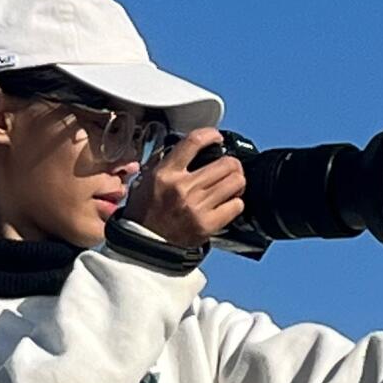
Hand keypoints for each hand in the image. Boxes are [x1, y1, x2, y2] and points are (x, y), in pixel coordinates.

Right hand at [124, 128, 248, 250]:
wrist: (145, 247)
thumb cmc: (145, 213)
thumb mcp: (147, 180)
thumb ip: (166, 162)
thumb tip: (188, 148)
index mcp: (166, 174)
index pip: (194, 142)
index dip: (211, 135)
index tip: (216, 137)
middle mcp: (183, 188)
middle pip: (226, 163)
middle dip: (231, 163)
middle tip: (229, 167)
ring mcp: (197, 207)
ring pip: (236, 182)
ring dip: (236, 181)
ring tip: (230, 185)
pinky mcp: (207, 225)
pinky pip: (236, 205)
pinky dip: (235, 202)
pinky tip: (227, 203)